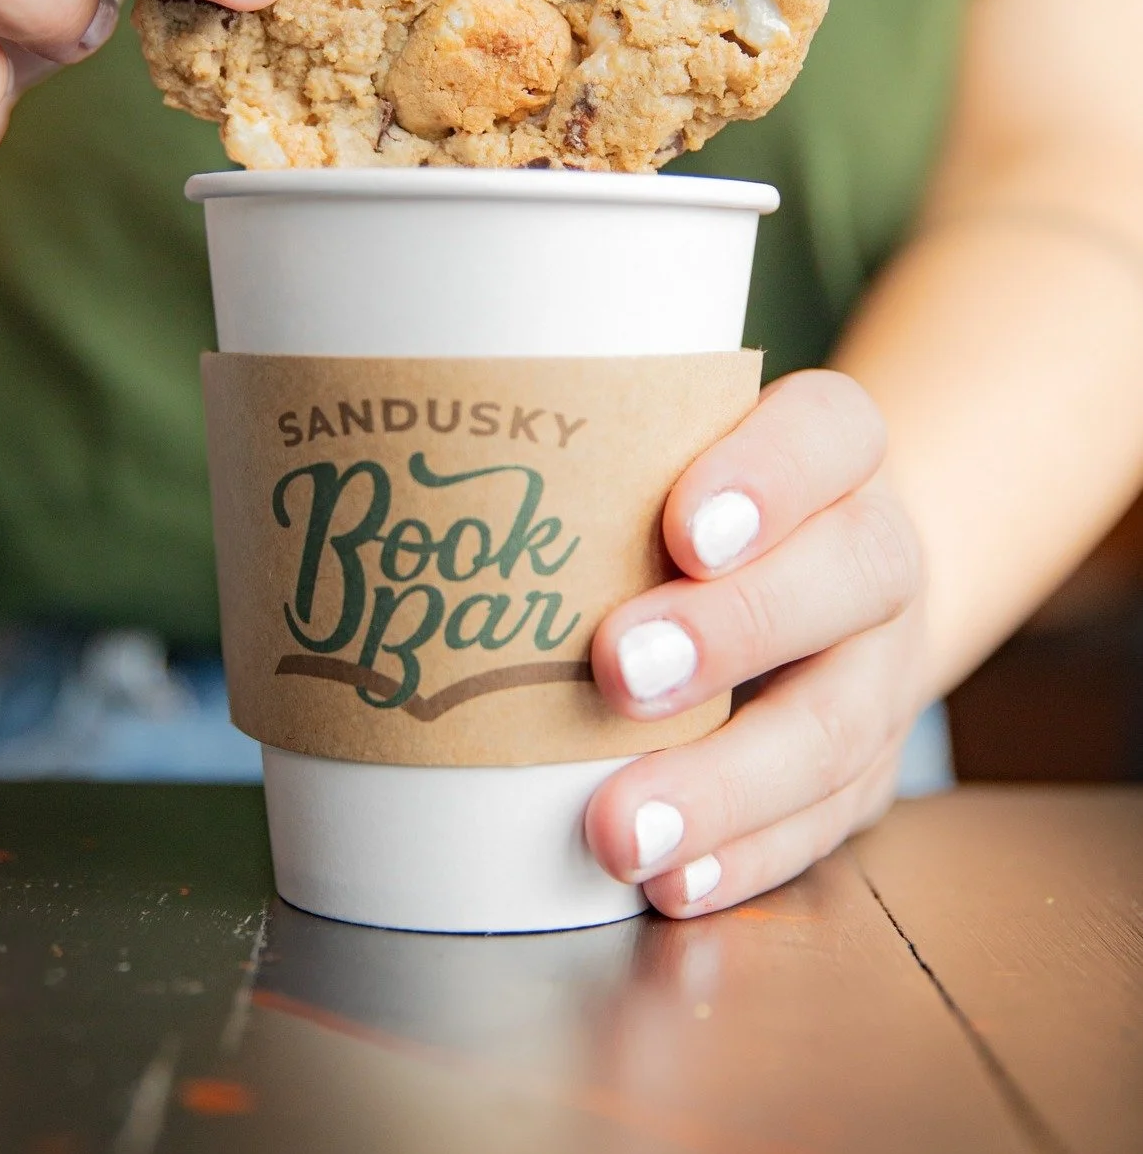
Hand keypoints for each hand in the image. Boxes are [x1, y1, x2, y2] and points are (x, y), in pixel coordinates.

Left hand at [585, 370, 927, 915]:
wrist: (825, 583)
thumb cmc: (699, 505)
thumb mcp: (666, 459)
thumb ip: (595, 474)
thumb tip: (427, 523)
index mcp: (832, 449)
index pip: (827, 431)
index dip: (768, 478)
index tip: (683, 529)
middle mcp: (874, 550)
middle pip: (850, 575)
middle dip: (733, 631)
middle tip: (620, 671)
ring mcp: (880, 666)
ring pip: (837, 723)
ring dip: (726, 783)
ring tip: (624, 829)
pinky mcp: (868, 766)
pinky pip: (824, 820)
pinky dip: (745, 855)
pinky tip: (675, 878)